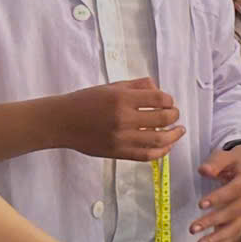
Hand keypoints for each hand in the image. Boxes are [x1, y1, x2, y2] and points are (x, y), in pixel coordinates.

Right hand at [60, 78, 183, 161]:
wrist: (61, 122)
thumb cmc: (85, 101)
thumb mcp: (110, 87)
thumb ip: (136, 86)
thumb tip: (158, 88)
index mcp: (121, 98)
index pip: (159, 98)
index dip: (169, 100)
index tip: (169, 101)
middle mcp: (123, 118)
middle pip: (163, 118)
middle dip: (174, 115)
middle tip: (175, 114)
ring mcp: (121, 138)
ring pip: (159, 139)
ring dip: (174, 135)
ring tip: (179, 130)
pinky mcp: (118, 153)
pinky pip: (146, 155)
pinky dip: (161, 152)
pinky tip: (167, 146)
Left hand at [193, 146, 240, 241]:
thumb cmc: (237, 161)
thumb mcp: (227, 155)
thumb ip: (216, 162)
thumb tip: (205, 170)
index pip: (235, 190)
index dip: (219, 198)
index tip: (201, 204)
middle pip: (235, 212)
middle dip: (213, 222)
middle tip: (194, 228)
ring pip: (237, 227)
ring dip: (219, 238)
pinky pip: (237, 233)